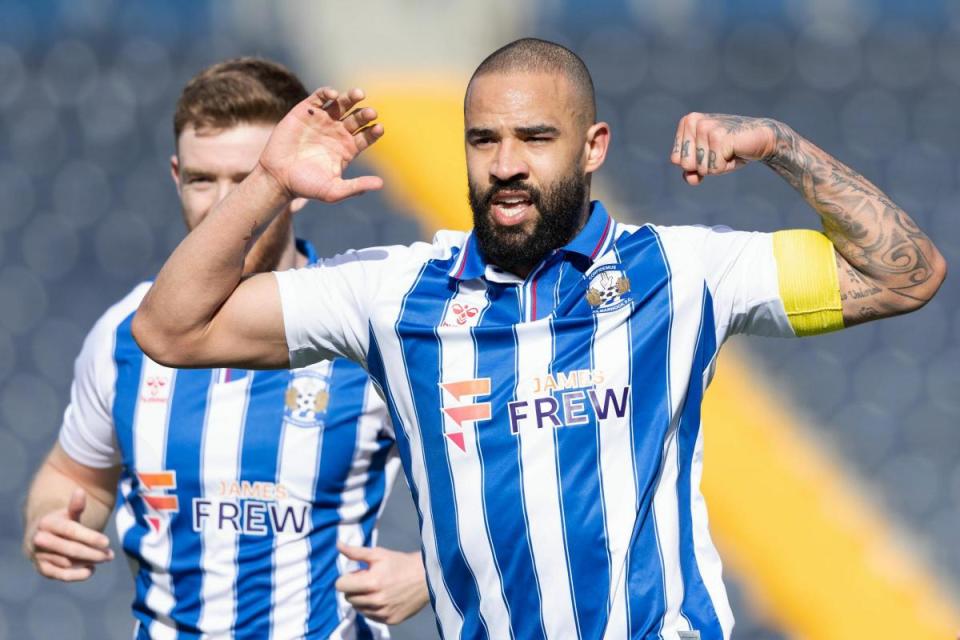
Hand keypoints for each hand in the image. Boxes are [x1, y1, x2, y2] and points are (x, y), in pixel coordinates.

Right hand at [25, 488, 113, 581]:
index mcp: (47, 523)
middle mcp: (40, 540)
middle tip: (110, 555)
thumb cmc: (61, 523)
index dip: (90, 537)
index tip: (107, 542)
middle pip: (71, 549)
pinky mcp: (42, 568)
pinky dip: (76, 575)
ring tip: (105, 558)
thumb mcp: (69, 513)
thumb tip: (80, 491)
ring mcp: (39, 555)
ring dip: (88, 562)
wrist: (40, 536)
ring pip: (68, 562)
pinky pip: (60, 575)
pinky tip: (91, 570)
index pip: (71, 531)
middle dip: (93, 553)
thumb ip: (76, 506)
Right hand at [258, 86, 384, 202]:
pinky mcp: (305, 112)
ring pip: (342, 104)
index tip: (379, 128)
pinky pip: (319, 97)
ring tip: (359, 94)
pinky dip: (327, 93)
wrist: (278, 178)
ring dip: (351, 97)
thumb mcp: (334, 191)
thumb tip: (380, 184)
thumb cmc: (307, 187)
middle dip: (365, 114)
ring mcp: (322, 121)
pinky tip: (333, 95)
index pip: (367, 136)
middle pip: (357, 118)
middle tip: (371, 113)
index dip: (374, 131)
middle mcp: (338, 132)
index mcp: (348, 148)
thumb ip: (356, 187)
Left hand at [335, 542, 429, 624]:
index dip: (347, 578)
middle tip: (369, 580)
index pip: (341, 586)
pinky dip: (373, 608)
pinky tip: (384, 598)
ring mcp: (384, 613)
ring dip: (363, 599)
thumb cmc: (401, 562)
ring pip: (358, 608)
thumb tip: (338, 545)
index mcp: (371, 583)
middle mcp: (376, 601)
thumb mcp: (378, 554)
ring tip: (378, 589)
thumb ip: (356, 552)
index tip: (358, 574)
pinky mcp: (391, 620)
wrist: (427, 577)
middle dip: (355, 588)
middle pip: (348, 598)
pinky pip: (370, 616)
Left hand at [671, 112, 781, 185]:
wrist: (762, 139)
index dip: (695, 163)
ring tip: (729, 151)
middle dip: (705, 165)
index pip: (676, 159)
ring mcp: (706, 128)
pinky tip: (735, 151)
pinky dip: (726, 166)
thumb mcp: (707, 161)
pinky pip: (714, 169)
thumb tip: (690, 178)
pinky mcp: (719, 137)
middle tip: (721, 152)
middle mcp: (693, 122)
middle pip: (686, 164)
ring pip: (701, 168)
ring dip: (718, 166)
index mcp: (686, 122)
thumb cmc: (732, 149)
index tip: (711, 151)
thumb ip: (692, 171)